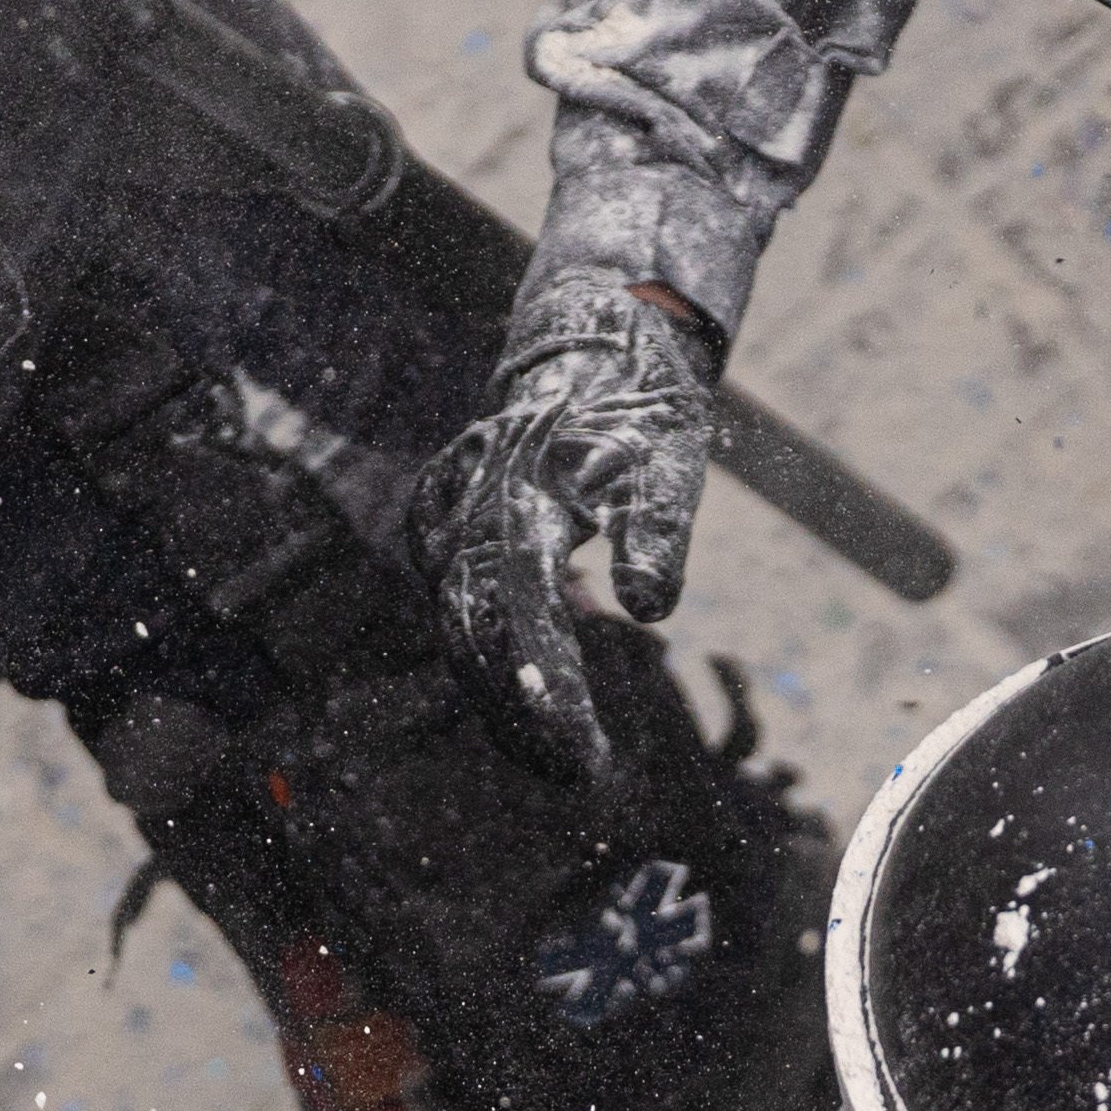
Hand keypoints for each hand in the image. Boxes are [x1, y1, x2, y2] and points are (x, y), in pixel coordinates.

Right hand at [421, 265, 722, 780]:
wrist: (590, 333)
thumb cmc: (639, 400)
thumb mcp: (670, 456)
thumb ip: (660, 530)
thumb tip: (651, 608)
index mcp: (518, 497)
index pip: (521, 624)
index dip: (548, 701)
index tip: (587, 760)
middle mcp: (463, 509)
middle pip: (476, 640)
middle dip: (521, 718)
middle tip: (578, 777)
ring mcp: (442, 515)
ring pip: (459, 629)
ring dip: (501, 699)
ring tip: (555, 758)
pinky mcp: (440, 521)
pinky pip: (456, 606)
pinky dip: (488, 660)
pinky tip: (529, 707)